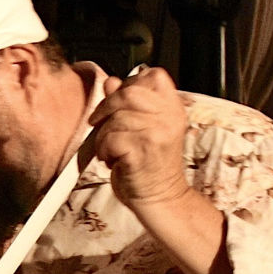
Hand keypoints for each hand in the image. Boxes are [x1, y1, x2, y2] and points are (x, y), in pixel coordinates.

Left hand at [87, 66, 193, 210]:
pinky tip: (112, 160)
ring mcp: (157, 133)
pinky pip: (110, 138)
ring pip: (116, 118)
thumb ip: (127, 104)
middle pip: (129, 93)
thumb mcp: (143, 128)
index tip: (118, 102)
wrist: (160, 197)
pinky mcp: (142, 151)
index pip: (152, 75)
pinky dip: (103, 150)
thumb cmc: (150, 165)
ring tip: (110, 149)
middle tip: (100, 123)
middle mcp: (169, 117)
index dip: (129, 84)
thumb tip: (111, 82)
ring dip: (103, 136)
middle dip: (107, 107)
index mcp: (172, 107)